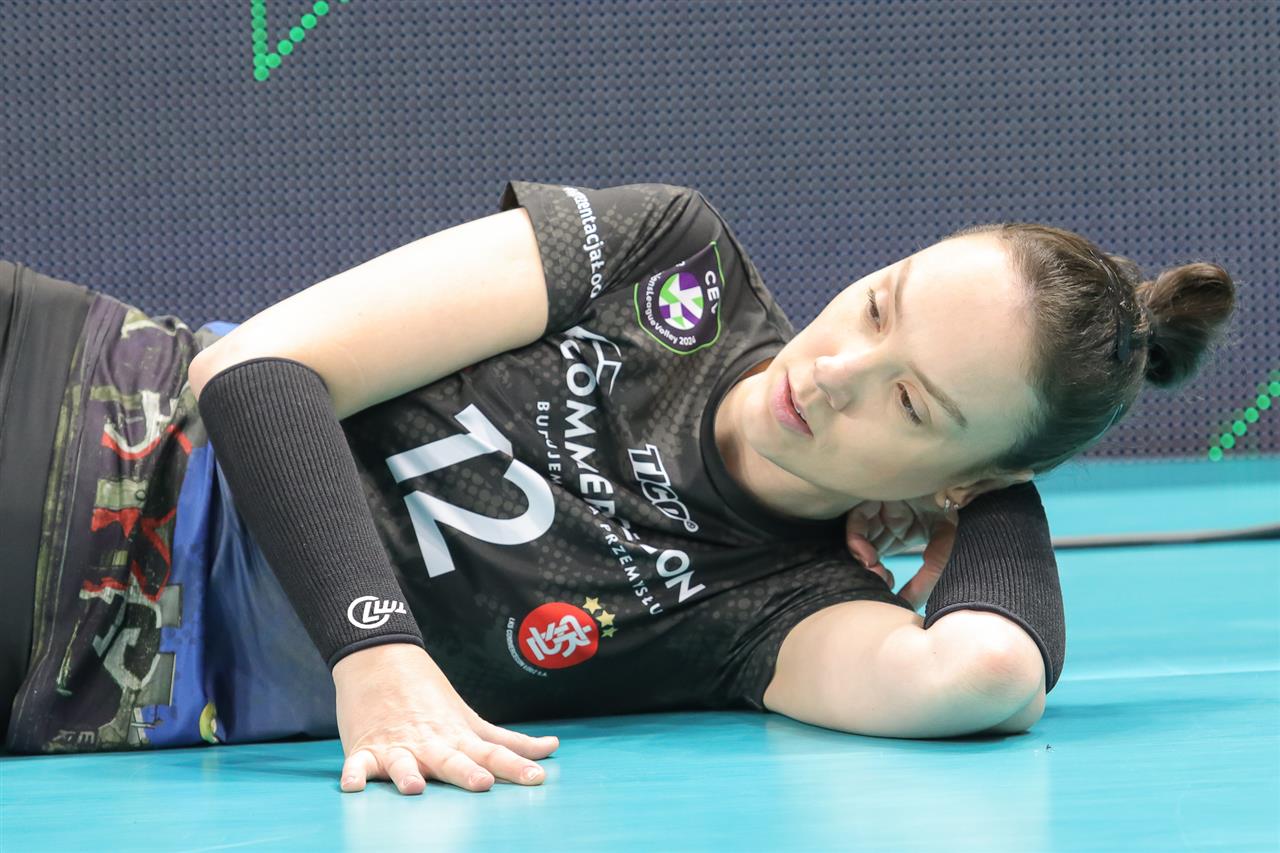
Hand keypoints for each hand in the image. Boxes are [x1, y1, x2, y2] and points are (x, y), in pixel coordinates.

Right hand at [332, 643, 558, 794]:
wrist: (381, 659)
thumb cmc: (432, 698)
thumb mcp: (471, 720)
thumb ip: (509, 742)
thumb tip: (553, 747)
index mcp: (458, 738)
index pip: (493, 753)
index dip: (515, 766)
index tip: (537, 778)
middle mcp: (431, 743)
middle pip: (451, 760)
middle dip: (466, 772)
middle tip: (482, 783)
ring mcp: (398, 746)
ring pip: (403, 763)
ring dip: (407, 774)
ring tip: (414, 788)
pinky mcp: (366, 747)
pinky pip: (358, 764)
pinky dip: (354, 773)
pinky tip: (353, 786)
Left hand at [844, 495, 959, 609]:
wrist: (963, 492)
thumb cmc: (957, 521)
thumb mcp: (943, 555)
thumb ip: (925, 581)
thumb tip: (905, 606)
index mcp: (905, 531)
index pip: (881, 555)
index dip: (879, 576)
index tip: (887, 592)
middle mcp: (889, 519)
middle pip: (867, 545)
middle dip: (867, 569)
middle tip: (875, 587)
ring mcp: (880, 507)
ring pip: (859, 536)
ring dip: (861, 559)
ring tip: (874, 573)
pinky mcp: (874, 496)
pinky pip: (856, 520)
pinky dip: (856, 541)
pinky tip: (869, 557)